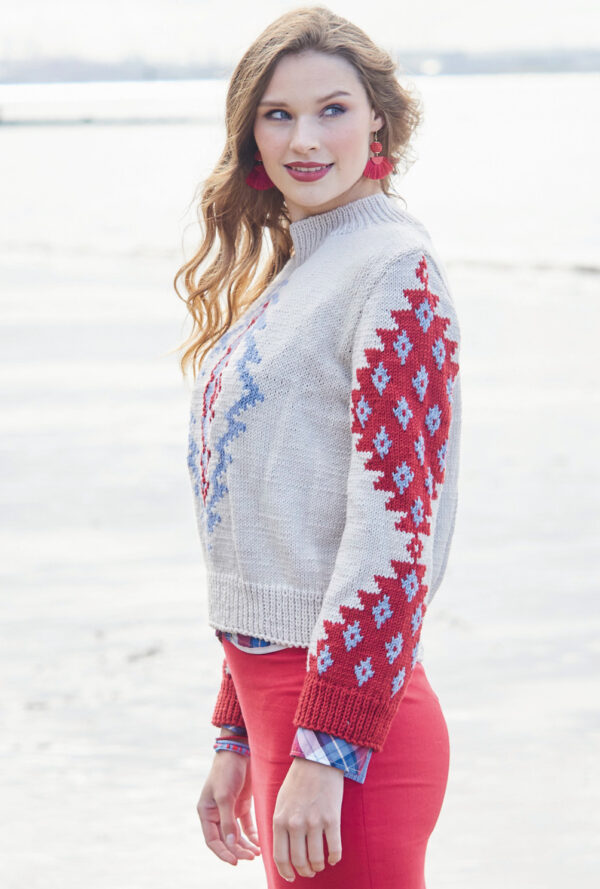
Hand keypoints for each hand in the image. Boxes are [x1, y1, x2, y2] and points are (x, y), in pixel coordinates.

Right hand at [197, 750, 260, 865]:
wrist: (239, 750)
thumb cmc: (227, 771)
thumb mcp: (225, 796)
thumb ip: (228, 821)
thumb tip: (230, 845)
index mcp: (206, 813)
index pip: (213, 841)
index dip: (223, 853)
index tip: (235, 862)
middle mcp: (217, 814)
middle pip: (226, 840)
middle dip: (237, 850)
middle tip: (251, 857)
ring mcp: (229, 810)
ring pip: (236, 836)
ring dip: (245, 846)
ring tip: (257, 854)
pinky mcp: (242, 805)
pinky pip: (246, 826)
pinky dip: (252, 836)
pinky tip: (259, 843)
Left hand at [272, 756, 342, 881]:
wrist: (318, 760)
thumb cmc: (298, 781)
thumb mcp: (281, 802)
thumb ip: (280, 824)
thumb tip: (282, 849)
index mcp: (279, 819)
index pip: (279, 856)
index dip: (286, 871)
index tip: (292, 877)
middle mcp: (295, 823)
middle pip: (299, 861)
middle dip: (305, 871)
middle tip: (309, 871)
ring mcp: (314, 822)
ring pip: (316, 859)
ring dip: (319, 866)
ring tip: (320, 864)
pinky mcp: (332, 819)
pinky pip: (334, 849)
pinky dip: (334, 858)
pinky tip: (334, 857)